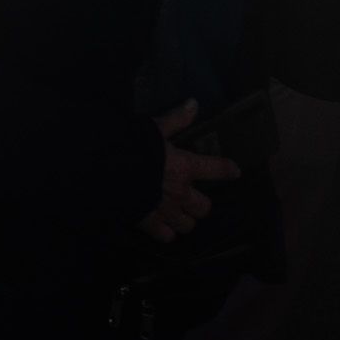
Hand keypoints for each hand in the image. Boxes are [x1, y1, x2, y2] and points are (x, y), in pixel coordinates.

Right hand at [140, 101, 238, 240]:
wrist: (105, 170)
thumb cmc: (132, 146)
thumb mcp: (154, 127)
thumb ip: (176, 118)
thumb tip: (194, 103)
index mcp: (184, 166)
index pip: (216, 169)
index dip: (227, 169)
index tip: (235, 171)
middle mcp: (180, 192)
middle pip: (204, 207)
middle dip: (200, 203)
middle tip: (191, 197)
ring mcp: (166, 210)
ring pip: (188, 225)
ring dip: (184, 219)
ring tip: (177, 214)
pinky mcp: (149, 223)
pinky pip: (166, 236)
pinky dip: (164, 232)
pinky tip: (160, 225)